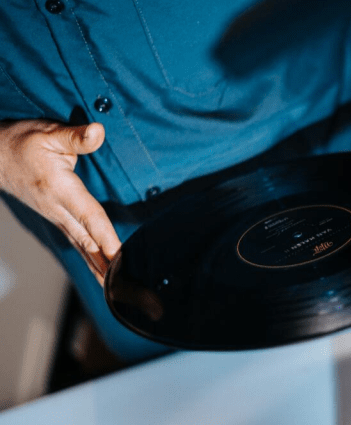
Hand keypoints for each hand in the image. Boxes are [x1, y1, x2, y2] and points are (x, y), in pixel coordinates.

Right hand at [0, 120, 120, 284]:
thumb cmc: (21, 142)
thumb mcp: (48, 133)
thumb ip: (75, 137)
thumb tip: (98, 131)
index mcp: (59, 190)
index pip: (88, 216)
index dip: (105, 236)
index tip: (119, 255)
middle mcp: (57, 208)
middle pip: (87, 240)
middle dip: (106, 263)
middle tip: (125, 285)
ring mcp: (55, 215)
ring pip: (82, 245)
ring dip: (99, 267)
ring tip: (117, 288)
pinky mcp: (55, 217)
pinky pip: (77, 241)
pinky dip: (91, 258)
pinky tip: (102, 271)